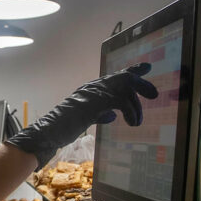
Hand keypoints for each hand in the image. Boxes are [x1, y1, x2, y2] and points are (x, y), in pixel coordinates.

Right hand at [4, 63, 157, 167]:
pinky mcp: (92, 103)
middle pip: (123, 77)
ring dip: (135, 107)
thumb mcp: (84, 120)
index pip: (114, 76)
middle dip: (141, 84)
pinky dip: (129, 111)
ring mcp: (91, 94)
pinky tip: (131, 122)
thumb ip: (99, 114)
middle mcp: (92, 87)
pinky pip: (118, 100)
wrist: (46, 133)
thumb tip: (112, 115)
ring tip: (137, 122)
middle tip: (154, 94)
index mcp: (91, 90)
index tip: (147, 66)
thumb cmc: (62, 128)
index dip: (132, 70)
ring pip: (123, 89)